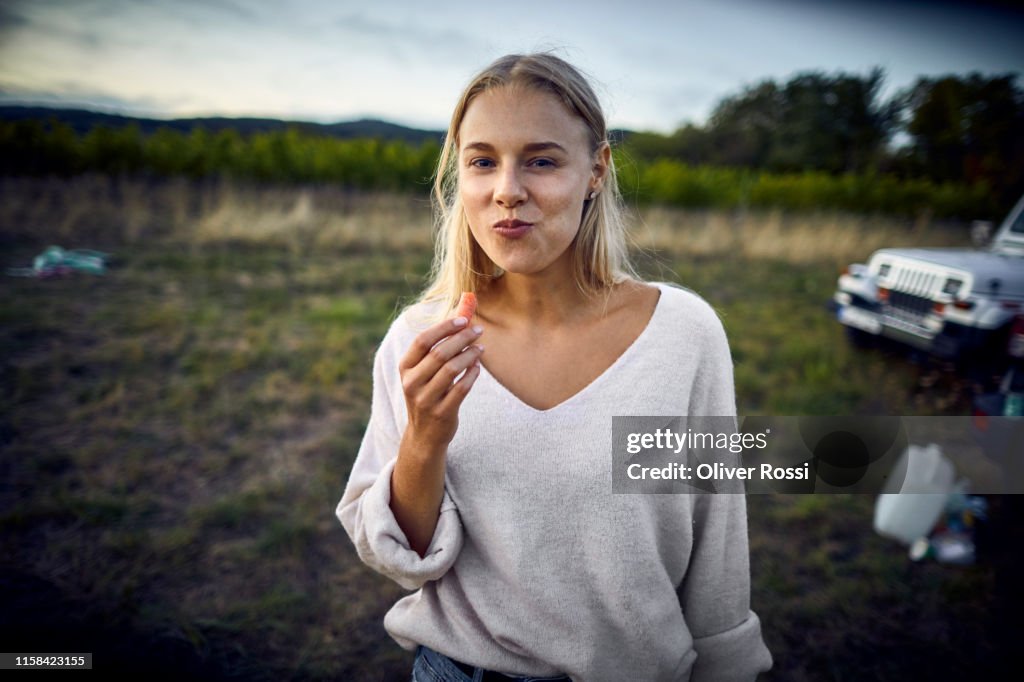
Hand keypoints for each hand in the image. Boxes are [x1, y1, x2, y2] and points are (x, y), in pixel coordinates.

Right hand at [398, 316, 483, 449]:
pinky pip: (462, 388)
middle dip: (462, 338)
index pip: (422, 340)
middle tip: (478, 331)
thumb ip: (437, 348)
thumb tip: (461, 315)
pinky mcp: (442, 412)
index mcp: (405, 368)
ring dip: (469, 355)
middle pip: (439, 353)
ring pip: (452, 369)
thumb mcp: (423, 373)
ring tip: (480, 349)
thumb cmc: (428, 394)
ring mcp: (425, 399)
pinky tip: (477, 367)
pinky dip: (472, 374)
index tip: (463, 319)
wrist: (424, 435)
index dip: (444, 327)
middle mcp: (411, 383)